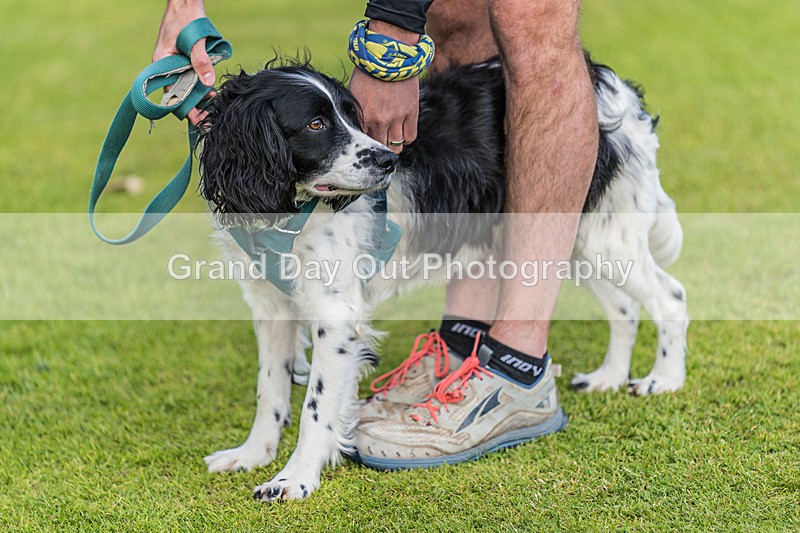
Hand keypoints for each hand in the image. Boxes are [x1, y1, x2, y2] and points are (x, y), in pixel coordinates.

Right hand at [153, 0, 213, 123]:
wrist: (186, 1)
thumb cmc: (185, 17)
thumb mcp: (194, 40)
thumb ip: (201, 61)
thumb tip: (208, 83)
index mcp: (161, 64)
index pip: (171, 93)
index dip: (185, 108)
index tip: (198, 119)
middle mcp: (166, 66)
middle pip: (180, 92)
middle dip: (194, 104)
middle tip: (209, 116)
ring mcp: (175, 62)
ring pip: (187, 85)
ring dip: (199, 94)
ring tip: (213, 102)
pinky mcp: (184, 59)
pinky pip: (191, 75)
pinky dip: (201, 83)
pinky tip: (212, 89)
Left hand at [348, 20, 420, 153]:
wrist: (389, 54)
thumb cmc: (368, 71)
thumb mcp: (353, 93)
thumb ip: (354, 112)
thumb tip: (353, 129)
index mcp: (362, 116)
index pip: (363, 144)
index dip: (364, 146)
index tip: (365, 145)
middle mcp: (379, 120)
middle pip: (380, 149)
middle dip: (380, 150)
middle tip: (380, 145)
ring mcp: (397, 118)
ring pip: (396, 147)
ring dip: (393, 145)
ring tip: (391, 139)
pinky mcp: (412, 113)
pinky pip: (410, 137)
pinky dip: (406, 138)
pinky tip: (402, 131)